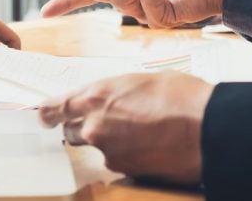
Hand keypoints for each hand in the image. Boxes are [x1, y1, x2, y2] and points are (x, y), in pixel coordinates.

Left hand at [39, 71, 213, 183]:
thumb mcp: (141, 80)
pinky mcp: (123, 170)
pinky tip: (150, 145)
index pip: (53, 108)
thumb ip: (116, 92)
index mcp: (95, 95)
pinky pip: (117, 161)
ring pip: (98, 147)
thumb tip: (112, 99)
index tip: (45, 117)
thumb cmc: (180, 97)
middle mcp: (94, 125)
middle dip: (84, 127)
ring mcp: (107, 150)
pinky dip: (128, 154)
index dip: (48, 114)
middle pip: (72, 132)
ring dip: (111, 141)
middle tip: (111, 121)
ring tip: (141, 132)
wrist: (206, 128)